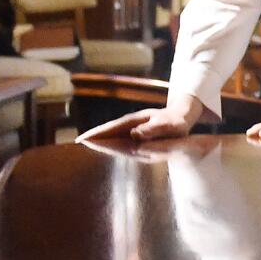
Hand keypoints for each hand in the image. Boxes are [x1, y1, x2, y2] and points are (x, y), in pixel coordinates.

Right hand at [77, 94, 202, 142]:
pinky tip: (104, 144)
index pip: (113, 128)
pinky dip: (110, 140)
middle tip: (78, 141)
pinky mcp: (136, 132)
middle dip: (95, 135)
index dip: (99, 134)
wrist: (182, 115)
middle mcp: (133, 124)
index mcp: (137, 122)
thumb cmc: (176, 122)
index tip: (85, 138)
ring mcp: (134, 128)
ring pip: (113, 133)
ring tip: (85, 142)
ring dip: (100, 138)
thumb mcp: (168, 125)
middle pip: (110, 130)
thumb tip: (134, 135)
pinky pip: (120, 137)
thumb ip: (152, 130)